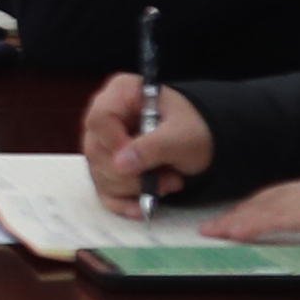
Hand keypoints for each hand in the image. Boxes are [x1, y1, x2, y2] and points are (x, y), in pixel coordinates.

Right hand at [80, 70, 214, 210]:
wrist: (202, 143)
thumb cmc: (195, 129)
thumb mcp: (182, 135)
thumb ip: (153, 146)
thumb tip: (120, 164)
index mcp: (121, 93)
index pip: (99, 118)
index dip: (113, 143)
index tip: (135, 161)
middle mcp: (106, 117)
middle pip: (96, 151)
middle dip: (132, 174)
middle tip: (169, 178)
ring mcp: (103, 145)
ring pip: (100, 175)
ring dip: (136, 188)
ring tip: (169, 182)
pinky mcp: (107, 169)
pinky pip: (104, 192)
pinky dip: (125, 203)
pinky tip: (143, 206)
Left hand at [208, 172, 299, 245]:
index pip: (295, 196)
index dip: (267, 204)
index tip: (246, 213)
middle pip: (274, 197)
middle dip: (244, 210)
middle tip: (218, 225)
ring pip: (270, 206)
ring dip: (239, 218)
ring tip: (214, 231)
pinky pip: (278, 218)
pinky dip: (254, 224)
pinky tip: (235, 232)